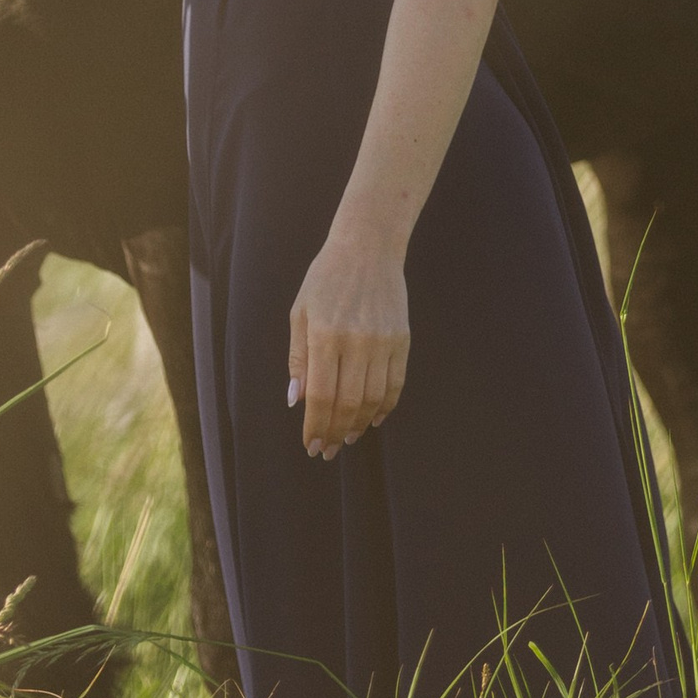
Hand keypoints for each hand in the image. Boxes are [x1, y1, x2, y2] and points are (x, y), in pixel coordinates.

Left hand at [287, 232, 409, 457]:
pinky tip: (372, 419)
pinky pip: (395, 384)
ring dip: (358, 425)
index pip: (320, 395)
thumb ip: (298, 358)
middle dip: (335, 433)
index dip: (315, 425)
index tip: (311, 445)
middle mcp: (356, 340)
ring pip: (373, 399)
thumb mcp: (300, 312)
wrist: (368, 247)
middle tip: (327, 450)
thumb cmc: (326, 279)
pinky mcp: (402, 340)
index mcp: (325, 334)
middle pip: (348, 403)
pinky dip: (384, 407)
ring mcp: (383, 341)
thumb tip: (296, 400)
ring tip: (346, 437)